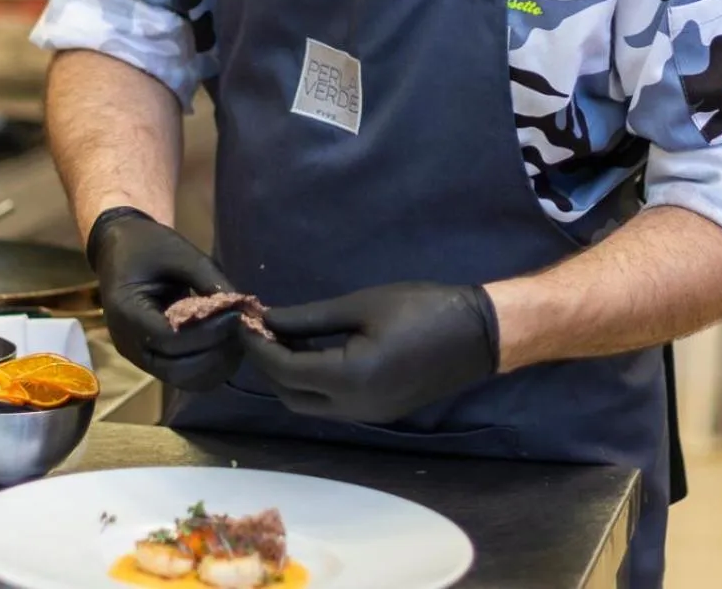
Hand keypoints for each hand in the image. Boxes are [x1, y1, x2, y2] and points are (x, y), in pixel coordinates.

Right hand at [86, 207, 243, 391]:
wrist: (120, 248)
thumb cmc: (148, 245)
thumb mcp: (181, 253)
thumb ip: (210, 281)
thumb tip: (243, 308)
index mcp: (126, 312)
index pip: (170, 339)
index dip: (208, 333)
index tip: (236, 316)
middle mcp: (128, 343)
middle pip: (178, 369)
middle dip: (216, 354)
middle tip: (243, 330)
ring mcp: (138, 356)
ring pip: (183, 379)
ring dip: (215, 364)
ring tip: (238, 338)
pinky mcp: (151, 359)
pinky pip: (182, 373)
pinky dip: (208, 365)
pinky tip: (225, 344)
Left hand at [240, 282, 499, 423]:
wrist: (478, 335)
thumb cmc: (422, 309)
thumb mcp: (361, 305)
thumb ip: (309, 318)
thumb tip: (268, 319)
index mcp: (349, 378)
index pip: (283, 370)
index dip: (257, 346)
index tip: (242, 319)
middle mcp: (353, 407)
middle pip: (289, 396)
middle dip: (267, 365)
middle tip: (259, 329)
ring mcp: (367, 416)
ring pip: (308, 405)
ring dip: (288, 377)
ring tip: (280, 337)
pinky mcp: (378, 414)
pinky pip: (331, 405)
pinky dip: (311, 383)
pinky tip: (309, 352)